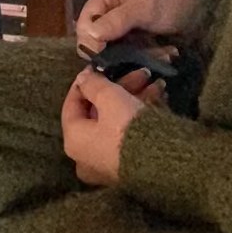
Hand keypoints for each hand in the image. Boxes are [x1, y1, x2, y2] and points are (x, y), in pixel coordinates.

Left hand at [61, 66, 156, 186]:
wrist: (160, 162)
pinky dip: (140, 113)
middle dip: (119, 87)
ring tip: (154, 81)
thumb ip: (93, 84)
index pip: (72, 105)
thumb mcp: (108, 97)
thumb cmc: (124, 127)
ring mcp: (108, 163)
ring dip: (134, 97)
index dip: (84, 82)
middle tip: (138, 73)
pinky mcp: (129, 166)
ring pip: (117, 120)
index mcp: (74, 140)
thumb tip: (82, 79)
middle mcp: (87, 155)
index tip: (97, 66)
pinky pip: (129, 133)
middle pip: (99, 111)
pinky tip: (159, 95)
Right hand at [76, 0, 200, 55]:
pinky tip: (162, 54)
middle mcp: (106, 15)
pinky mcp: (132, 44)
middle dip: (115, 54)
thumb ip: (117, 20)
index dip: (90, 43)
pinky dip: (144, 59)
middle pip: (94, 44)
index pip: (82, 26)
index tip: (106, 55)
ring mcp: (119, 31)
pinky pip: (128, 58)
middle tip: (139, 56)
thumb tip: (88, 35)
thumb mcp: (144, 7)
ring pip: (112, 55)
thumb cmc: (168, 0)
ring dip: (133, 59)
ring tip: (157, 54)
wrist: (196, 7)